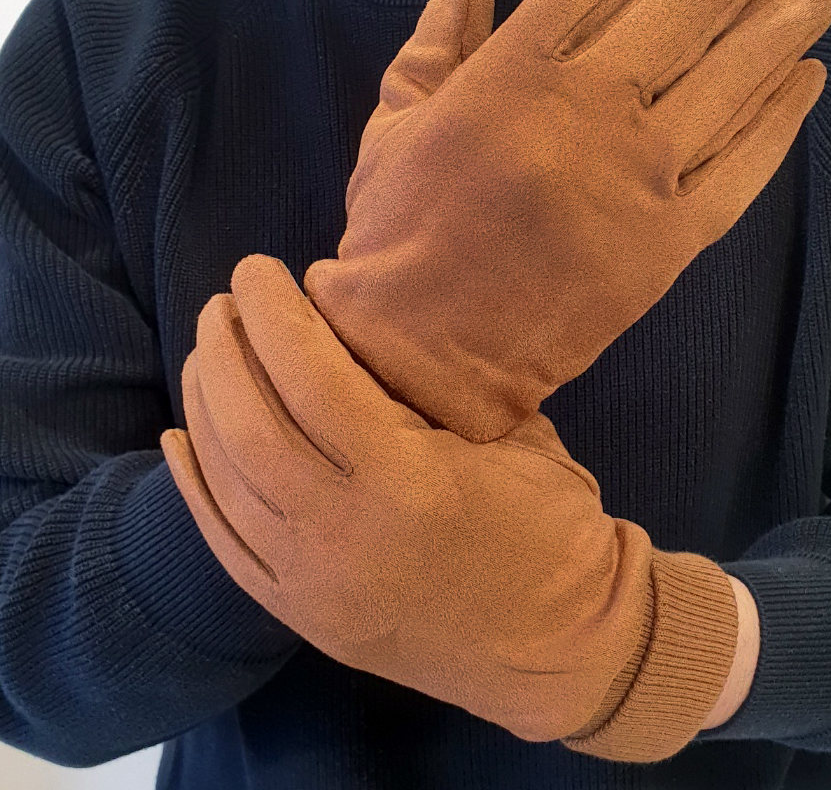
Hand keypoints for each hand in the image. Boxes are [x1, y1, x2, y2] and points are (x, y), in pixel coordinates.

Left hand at [161, 253, 658, 743]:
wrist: (563, 647)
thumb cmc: (553, 528)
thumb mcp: (511, 437)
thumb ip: (432, 388)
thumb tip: (354, 329)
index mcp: (409, 482)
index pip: (311, 379)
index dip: (274, 314)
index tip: (257, 271)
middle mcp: (344, 535)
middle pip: (250, 426)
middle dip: (226, 350)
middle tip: (225, 303)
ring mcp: (314, 586)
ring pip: (226, 481)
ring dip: (205, 404)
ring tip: (208, 354)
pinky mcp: (304, 619)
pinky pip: (224, 545)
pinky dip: (193, 485)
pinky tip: (180, 437)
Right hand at [301, 0, 830, 443]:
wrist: (424, 356)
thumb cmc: (399, 232)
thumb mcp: (398, 115)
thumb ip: (446, 17)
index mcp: (509, 78)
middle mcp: (584, 119)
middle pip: (685, 11)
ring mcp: (636, 186)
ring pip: (733, 81)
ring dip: (784, 22)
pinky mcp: (667, 248)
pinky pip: (742, 169)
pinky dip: (781, 119)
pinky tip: (807, 77)